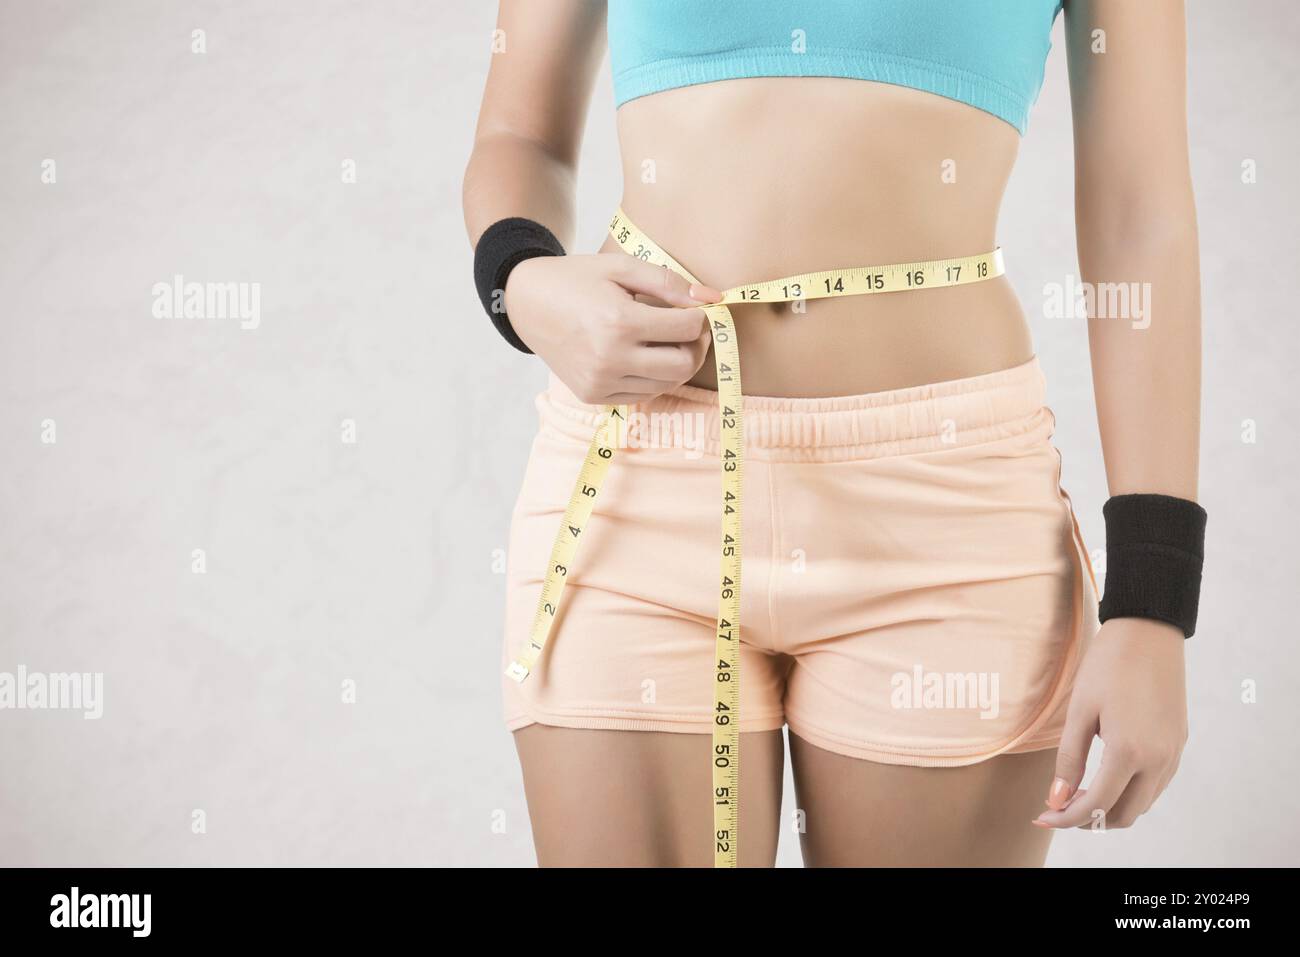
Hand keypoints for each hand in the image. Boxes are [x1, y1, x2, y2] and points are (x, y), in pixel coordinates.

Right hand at [504, 252, 722, 403]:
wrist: (526, 303)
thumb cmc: (577, 279)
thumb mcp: (621, 266)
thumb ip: (669, 282)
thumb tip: (713, 299)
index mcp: (618, 322)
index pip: (687, 328)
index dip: (700, 316)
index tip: (695, 308)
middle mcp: (610, 359)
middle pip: (684, 364)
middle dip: (696, 345)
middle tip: (690, 329)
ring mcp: (600, 382)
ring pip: (667, 384)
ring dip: (677, 362)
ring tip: (665, 339)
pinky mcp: (593, 395)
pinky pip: (643, 394)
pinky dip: (653, 376)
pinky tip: (643, 355)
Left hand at [1033, 617, 1187, 830]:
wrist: (1150, 631)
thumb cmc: (1108, 665)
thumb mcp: (1080, 711)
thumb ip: (1069, 759)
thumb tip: (1057, 799)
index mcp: (1130, 752)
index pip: (1096, 804)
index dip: (1067, 818)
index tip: (1043, 817)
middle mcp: (1158, 760)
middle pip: (1125, 814)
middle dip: (1090, 818)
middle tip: (1059, 806)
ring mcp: (1173, 753)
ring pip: (1144, 802)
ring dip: (1112, 806)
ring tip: (1079, 791)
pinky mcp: (1178, 743)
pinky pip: (1157, 784)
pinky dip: (1132, 791)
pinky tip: (1107, 775)